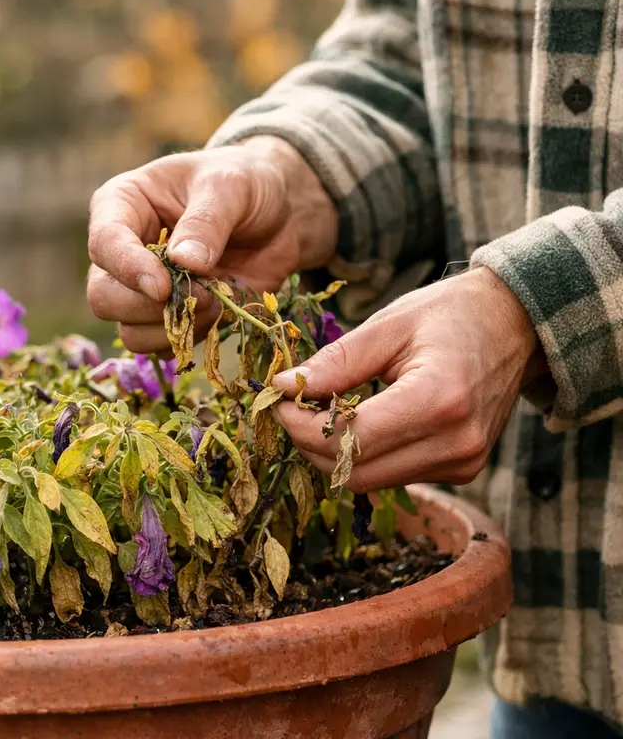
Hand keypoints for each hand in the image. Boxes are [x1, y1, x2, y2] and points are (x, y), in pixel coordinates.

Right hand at [86, 137, 336, 353]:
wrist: (279, 213)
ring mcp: (141, 288)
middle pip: (103, 295)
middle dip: (148, 306)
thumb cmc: (245, 183)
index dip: (127, 269)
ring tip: (215, 301)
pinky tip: (217, 313)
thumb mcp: (230, 185)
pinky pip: (160, 345)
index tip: (162, 286)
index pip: (104, 243)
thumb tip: (184, 263)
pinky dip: (189, 337)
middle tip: (201, 293)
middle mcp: (122, 250)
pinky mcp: (167, 315)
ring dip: (173, 326)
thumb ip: (206, 221)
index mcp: (121, 205)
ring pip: (128, 330)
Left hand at [271, 267, 543, 491]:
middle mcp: (455, 443)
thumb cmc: (451, 314)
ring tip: (322, 410)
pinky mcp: (462, 470)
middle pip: (353, 470)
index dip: (299, 425)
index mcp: (437, 400)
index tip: (277, 400)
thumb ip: (335, 362)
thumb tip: (282, 387)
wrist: (517, 324)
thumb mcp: (388, 324)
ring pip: (369, 480)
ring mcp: (463, 463)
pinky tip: (357, 422)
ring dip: (332, 452)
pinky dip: (363, 455)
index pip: (348, 438)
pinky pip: (393, 475)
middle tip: (292, 406)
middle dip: (309, 442)